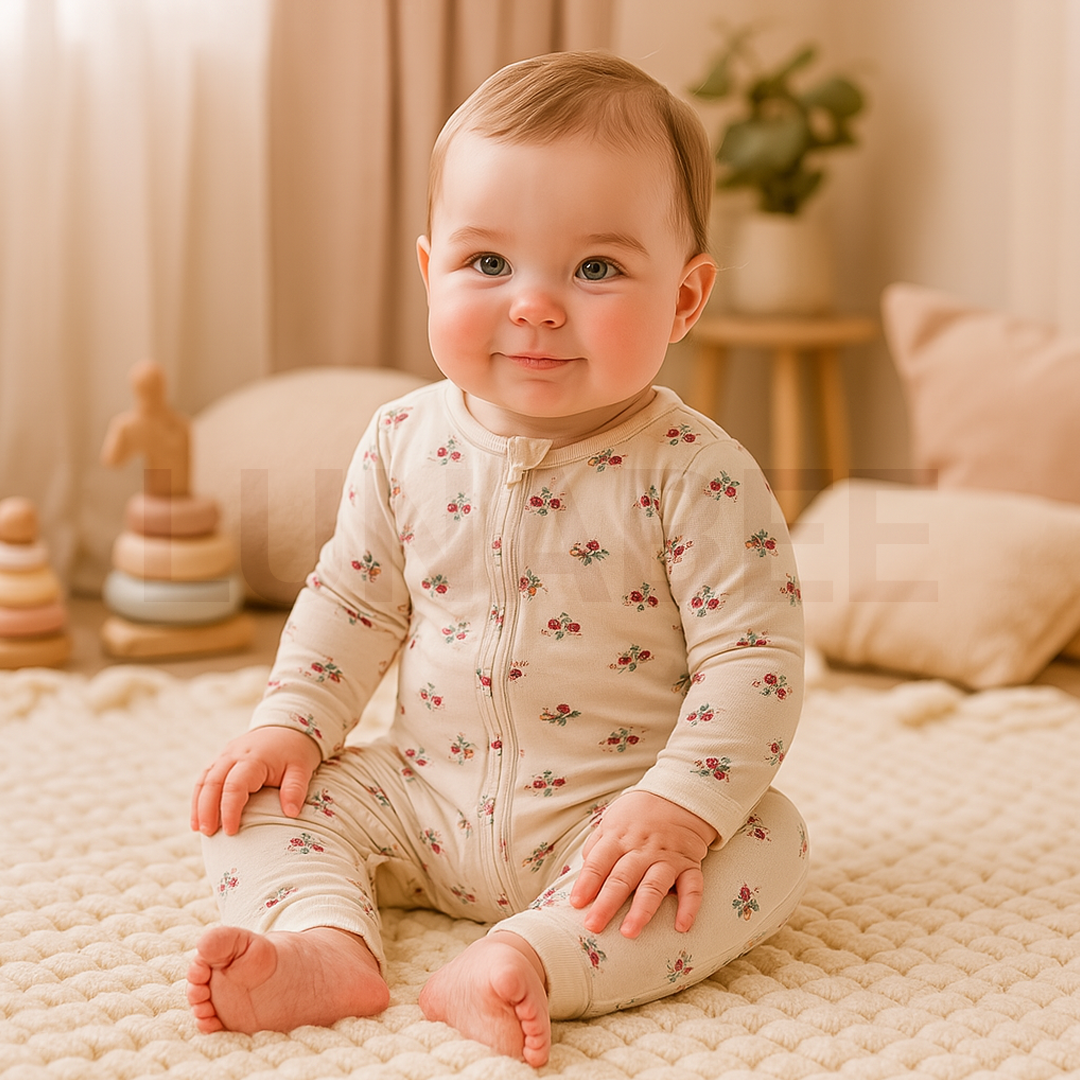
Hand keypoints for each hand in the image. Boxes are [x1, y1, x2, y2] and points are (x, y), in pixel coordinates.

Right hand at [191, 726, 321, 836]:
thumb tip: (291, 814)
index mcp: (254, 758)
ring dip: (198, 805)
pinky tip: (198, 816)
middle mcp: (235, 754)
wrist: (288, 728)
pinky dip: (199, 796)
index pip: (235, 786)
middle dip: (207, 810)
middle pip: (213, 783)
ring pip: (205, 779)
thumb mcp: (302, 768)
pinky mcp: (222, 758)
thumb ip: (295, 789)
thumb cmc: (295, 751)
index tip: (230, 832)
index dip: (230, 810)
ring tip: (199, 829)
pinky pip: (205, 777)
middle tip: (208, 833)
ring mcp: (226, 754)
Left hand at [569, 791, 717, 938]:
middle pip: (622, 878)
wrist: (678, 797)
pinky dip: (689, 907)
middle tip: (593, 926)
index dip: (587, 883)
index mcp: (618, 838)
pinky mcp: (689, 865)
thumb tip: (584, 872)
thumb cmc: (638, 814)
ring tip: (629, 932)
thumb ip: (597, 846)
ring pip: (654, 886)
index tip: (576, 904)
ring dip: (642, 910)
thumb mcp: (611, 821)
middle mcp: (642, 849)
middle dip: (607, 903)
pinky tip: (682, 927)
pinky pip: (692, 887)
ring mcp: (667, 858)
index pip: (599, 862)